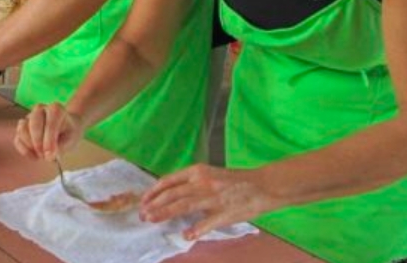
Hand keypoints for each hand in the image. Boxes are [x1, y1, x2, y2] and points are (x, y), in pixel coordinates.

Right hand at [13, 103, 83, 159]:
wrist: (64, 129)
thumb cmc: (68, 133)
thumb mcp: (71, 140)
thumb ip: (60, 147)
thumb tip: (47, 156)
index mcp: (55, 109)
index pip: (50, 121)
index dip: (49, 139)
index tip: (50, 154)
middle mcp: (40, 109)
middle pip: (34, 123)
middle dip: (38, 142)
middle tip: (45, 156)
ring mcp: (29, 117)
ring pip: (22, 129)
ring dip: (30, 146)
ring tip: (41, 155)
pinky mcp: (22, 127)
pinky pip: (17, 138)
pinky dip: (24, 150)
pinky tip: (34, 156)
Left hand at [139, 164, 277, 240]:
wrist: (263, 185)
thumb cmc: (235, 182)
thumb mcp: (209, 175)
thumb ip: (191, 183)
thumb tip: (169, 195)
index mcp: (197, 171)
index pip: (169, 181)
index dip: (153, 191)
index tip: (143, 201)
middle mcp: (203, 182)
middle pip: (172, 193)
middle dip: (154, 204)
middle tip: (143, 214)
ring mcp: (213, 198)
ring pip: (184, 205)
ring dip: (165, 213)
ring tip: (152, 219)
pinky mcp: (225, 212)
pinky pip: (207, 222)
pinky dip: (195, 229)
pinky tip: (185, 235)